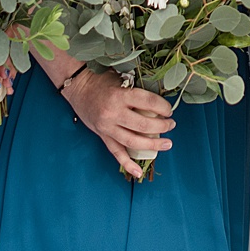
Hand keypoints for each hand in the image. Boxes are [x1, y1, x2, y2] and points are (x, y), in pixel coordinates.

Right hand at [61, 70, 175, 178]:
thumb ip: (137, 89)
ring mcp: (107, 127)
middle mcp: (113, 113)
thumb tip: (159, 97)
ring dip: (152, 144)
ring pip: (132, 141)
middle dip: (161, 126)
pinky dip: (127, 163)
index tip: (169, 110)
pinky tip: (138, 172)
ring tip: (167, 143)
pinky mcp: (102, 136)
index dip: (163, 107)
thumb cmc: (101, 80)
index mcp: (120, 96)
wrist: (78, 87)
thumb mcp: (120, 78)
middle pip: (142, 124)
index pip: (148, 102)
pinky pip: (116, 152)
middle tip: (171, 125)